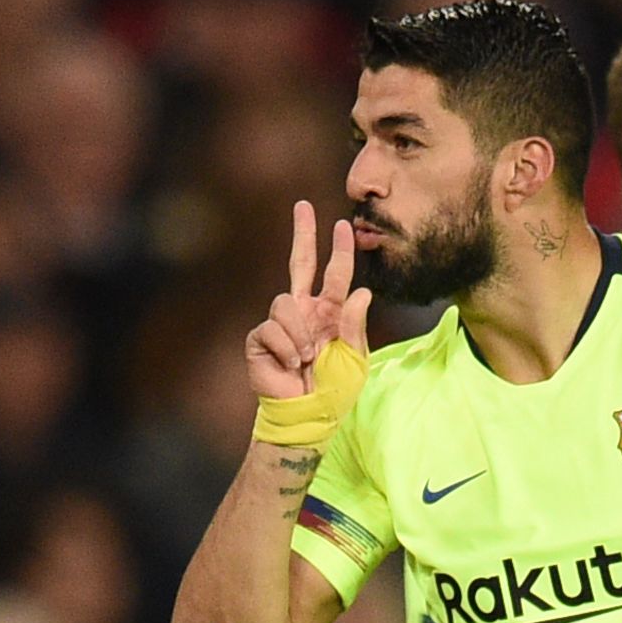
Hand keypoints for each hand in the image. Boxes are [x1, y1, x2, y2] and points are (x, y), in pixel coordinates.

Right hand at [246, 201, 372, 399]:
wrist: (307, 416)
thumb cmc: (334, 391)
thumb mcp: (354, 359)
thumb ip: (355, 326)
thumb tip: (361, 291)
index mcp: (330, 313)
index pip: (335, 275)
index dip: (340, 251)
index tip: (342, 225)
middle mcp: (305, 311)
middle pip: (300, 264)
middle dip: (303, 235)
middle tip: (303, 206)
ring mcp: (281, 323)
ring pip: (286, 303)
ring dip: (300, 334)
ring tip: (306, 358)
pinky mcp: (260, 338)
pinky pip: (273, 328)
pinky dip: (287, 349)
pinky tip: (290, 365)